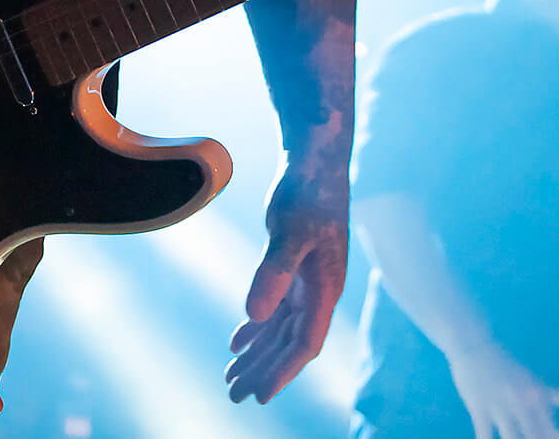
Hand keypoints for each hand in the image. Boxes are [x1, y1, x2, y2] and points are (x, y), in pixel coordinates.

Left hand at [225, 155, 348, 402]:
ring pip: (280, 329)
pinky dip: (257, 327)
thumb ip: (274, 272)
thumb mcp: (290, 230)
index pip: (306, 342)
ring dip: (258, 354)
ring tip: (232, 378)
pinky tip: (238, 342)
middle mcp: (319, 292)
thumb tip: (255, 314)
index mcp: (326, 288)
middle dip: (264, 371)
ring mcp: (307, 282)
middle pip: (290, 343)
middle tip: (234, 395)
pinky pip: (275, 309)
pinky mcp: (293, 270)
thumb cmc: (308, 192)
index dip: (284, 370)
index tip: (261, 394)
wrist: (315, 162)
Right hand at [446, 339, 558, 438]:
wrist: (473, 345)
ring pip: (511, 437)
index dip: (552, 437)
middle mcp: (519, 401)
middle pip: (533, 435)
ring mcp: (498, 405)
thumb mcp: (528, 378)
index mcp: (533, 395)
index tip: (556, 438)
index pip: (548, 426)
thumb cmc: (503, 364)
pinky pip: (484, 434)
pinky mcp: (478, 407)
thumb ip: (549, 392)